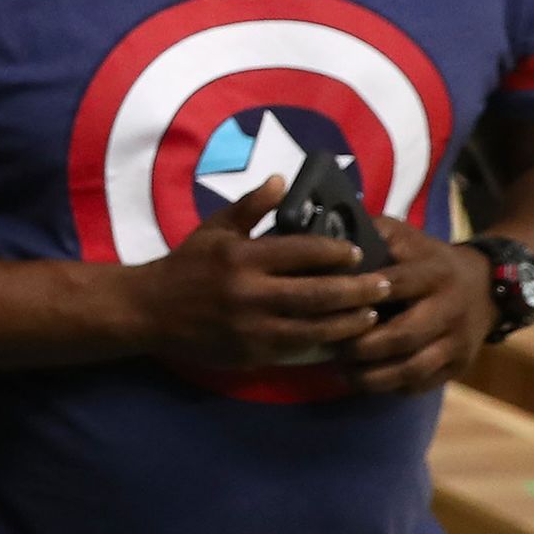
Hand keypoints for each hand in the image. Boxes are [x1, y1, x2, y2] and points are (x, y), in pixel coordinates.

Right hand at [128, 179, 393, 370]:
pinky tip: (345, 340)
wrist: (148, 311)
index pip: (303, 252)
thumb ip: (250, 207)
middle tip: (385, 285)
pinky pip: (299, 350)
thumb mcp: (214, 230)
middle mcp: (249, 292)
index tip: (360, 252)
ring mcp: (251, 326)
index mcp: (242, 257)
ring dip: (350, 322)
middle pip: (318, 293)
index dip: (337, 252)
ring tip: (373, 315)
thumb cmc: (186, 266)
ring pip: (315, 327)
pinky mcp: (251, 352)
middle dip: (358, 290)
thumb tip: (282, 180)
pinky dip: (326, 346)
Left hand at [332, 216, 494, 394]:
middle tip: (332, 347)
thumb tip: (328, 238)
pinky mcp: (460, 365)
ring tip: (343, 372)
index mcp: (434, 273)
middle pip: (404, 335)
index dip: (360, 297)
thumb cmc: (429, 260)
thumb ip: (373, 235)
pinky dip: (392, 387)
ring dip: (373, 376)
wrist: (488, 286)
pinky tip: (367, 381)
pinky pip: (423, 384)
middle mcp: (450, 309)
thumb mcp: (407, 237)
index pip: (395, 285)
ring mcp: (458, 341)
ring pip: (413, 368)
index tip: (328, 304)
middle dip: (362, 346)